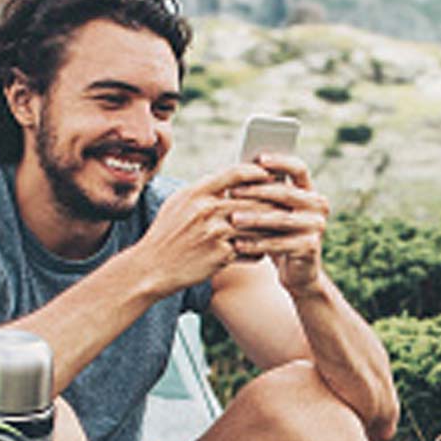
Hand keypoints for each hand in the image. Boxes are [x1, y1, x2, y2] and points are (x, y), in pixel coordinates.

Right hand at [138, 161, 279, 293]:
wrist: (151, 268)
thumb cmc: (165, 235)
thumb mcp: (177, 204)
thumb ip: (202, 190)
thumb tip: (227, 179)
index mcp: (196, 192)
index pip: (235, 173)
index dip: (257, 172)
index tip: (270, 174)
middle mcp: (207, 209)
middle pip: (253, 198)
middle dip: (274, 200)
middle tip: (288, 200)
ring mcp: (215, 233)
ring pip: (256, 224)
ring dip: (272, 226)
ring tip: (283, 226)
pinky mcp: (221, 255)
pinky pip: (250, 249)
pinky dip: (259, 250)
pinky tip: (264, 251)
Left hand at [228, 153, 329, 294]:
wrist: (298, 272)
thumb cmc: (278, 236)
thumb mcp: (272, 212)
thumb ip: (263, 193)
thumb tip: (236, 171)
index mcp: (310, 191)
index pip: (298, 168)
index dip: (280, 162)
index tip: (258, 158)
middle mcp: (318, 205)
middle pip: (286, 193)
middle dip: (257, 191)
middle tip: (233, 191)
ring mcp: (317, 226)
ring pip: (281, 219)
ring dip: (254, 219)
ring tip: (232, 219)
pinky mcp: (310, 247)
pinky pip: (279, 244)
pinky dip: (257, 244)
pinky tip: (238, 244)